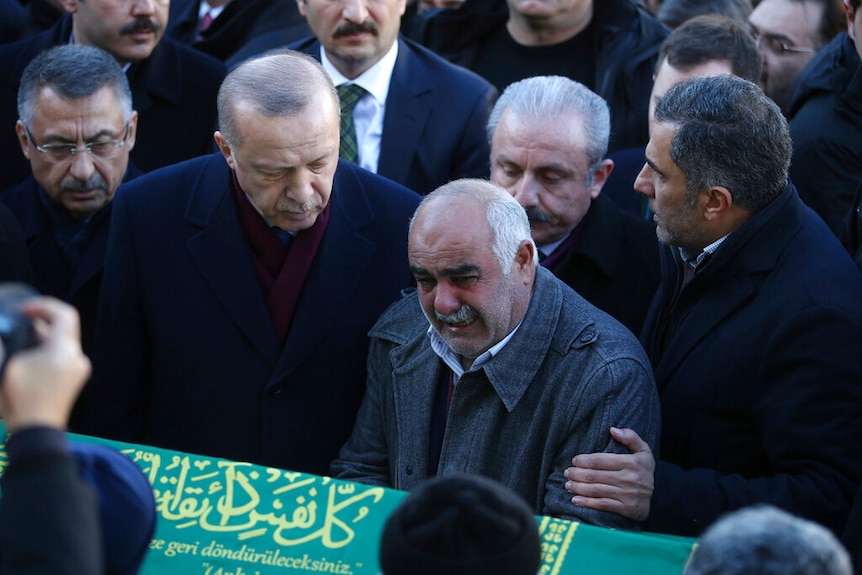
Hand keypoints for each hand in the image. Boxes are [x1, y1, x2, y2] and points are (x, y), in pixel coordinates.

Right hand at [0, 297, 90, 431]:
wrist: (36, 431)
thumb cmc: (21, 397)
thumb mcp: (9, 364)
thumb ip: (9, 343)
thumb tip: (6, 333)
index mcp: (66, 350)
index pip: (64, 315)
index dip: (44, 306)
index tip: (23, 309)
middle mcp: (78, 357)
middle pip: (65, 327)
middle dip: (42, 319)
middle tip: (20, 318)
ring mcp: (78, 370)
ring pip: (63, 342)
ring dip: (43, 334)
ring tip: (20, 336)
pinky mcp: (74, 380)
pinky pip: (63, 355)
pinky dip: (47, 348)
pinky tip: (28, 353)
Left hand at [563, 427, 654, 521]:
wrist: (661, 497)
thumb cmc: (645, 471)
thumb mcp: (644, 450)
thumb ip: (630, 437)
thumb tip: (613, 430)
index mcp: (631, 462)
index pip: (601, 460)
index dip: (585, 460)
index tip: (574, 460)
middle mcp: (629, 478)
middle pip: (596, 475)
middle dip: (578, 474)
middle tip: (567, 473)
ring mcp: (627, 494)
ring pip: (597, 490)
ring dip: (579, 488)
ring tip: (568, 485)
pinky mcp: (626, 508)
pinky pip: (603, 505)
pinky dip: (587, 503)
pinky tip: (575, 500)